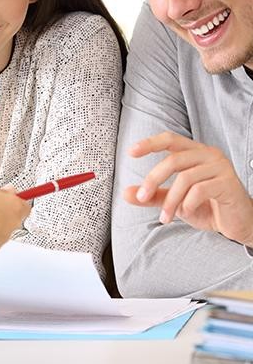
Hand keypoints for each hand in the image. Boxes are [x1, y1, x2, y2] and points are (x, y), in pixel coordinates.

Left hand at [124, 131, 252, 244]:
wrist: (237, 224)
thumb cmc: (207, 207)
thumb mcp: (175, 200)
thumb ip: (153, 195)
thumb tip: (126, 193)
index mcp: (194, 152)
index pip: (170, 139)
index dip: (150, 143)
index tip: (131, 152)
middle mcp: (208, 154)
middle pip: (173, 160)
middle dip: (153, 179)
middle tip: (142, 197)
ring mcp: (220, 167)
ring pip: (185, 178)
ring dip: (170, 200)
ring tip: (165, 217)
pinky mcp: (228, 183)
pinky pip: (200, 190)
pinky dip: (187, 203)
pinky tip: (186, 212)